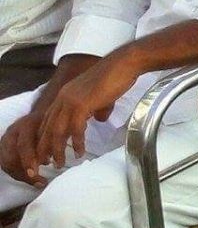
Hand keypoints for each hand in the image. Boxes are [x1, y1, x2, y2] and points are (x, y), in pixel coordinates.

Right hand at [0, 110, 49, 185]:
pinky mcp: (3, 146)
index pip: (23, 144)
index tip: (36, 173)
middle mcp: (13, 131)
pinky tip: (29, 177)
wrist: (41, 115)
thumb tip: (56, 161)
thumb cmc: (52, 123)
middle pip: (11, 155)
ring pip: (6, 161)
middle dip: (23, 171)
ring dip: (21, 174)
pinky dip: (16, 173)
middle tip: (39, 181)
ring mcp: (6, 139)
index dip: (28, 160)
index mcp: (27, 124)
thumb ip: (53, 142)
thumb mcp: (56, 127)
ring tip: (37, 181)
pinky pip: (5, 164)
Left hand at [32, 53, 138, 174]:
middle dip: (45, 148)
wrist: (124, 64)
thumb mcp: (99, 95)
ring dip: (57, 149)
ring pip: (57, 131)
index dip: (44, 137)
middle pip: (47, 128)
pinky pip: (75, 129)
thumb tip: (98, 119)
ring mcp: (70, 101)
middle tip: (46, 163)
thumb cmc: (115, 77)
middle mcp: (62, 98)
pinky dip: (76, 143)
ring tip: (60, 164)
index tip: (45, 151)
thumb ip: (95, 108)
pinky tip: (79, 152)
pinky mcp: (82, 104)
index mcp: (64, 95)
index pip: (47, 120)